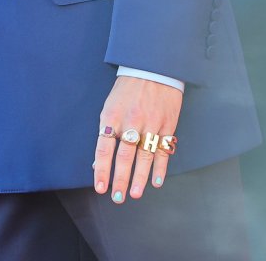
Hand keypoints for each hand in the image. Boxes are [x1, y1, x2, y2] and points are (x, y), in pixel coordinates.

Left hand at [94, 77, 182, 202]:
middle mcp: (131, 121)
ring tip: (134, 194)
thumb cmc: (128, 89)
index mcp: (112, 115)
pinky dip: (160, 168)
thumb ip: (106, 132)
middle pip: (124, 156)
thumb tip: (98, 161)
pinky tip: (156, 181)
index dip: (101, 170)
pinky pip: (163, 150)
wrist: (152, 68)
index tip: (100, 187)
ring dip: (139, 178)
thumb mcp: (110, 106)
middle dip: (120, 180)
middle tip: (118, 197)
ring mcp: (150, 123)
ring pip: (144, 157)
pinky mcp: (167, 124)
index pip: (104, 148)